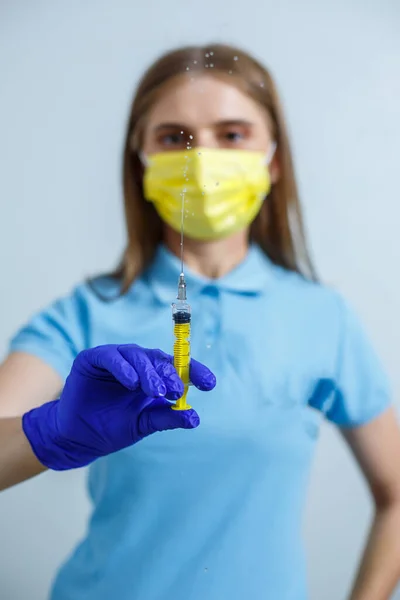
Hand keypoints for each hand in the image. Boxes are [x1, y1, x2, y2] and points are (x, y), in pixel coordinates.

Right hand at [22, 344, 215, 469]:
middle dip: (171, 374)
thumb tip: (195, 418)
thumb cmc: (113, 427)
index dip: (194, 371)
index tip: (209, 383)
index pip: (177, 367)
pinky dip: (123, 368)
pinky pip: (112, 357)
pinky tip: (132, 383)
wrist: (80, 437)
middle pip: (159, 359)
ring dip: (149, 373)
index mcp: (153, 375)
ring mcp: (116, 358)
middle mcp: (137, 363)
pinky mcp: (93, 358)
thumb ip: (167, 418)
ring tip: (156, 391)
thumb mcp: (144, 424)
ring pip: (138, 356)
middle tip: (177, 391)